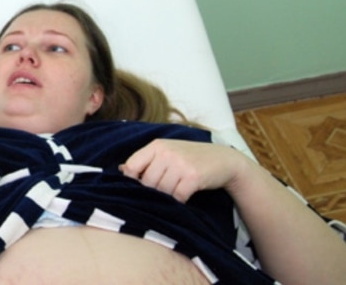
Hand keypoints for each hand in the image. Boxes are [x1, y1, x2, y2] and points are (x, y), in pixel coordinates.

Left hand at [121, 139, 248, 202]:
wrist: (224, 160)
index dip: (132, 181)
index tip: (140, 187)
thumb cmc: (191, 157)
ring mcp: (180, 164)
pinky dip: (179, 200)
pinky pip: (177, 196)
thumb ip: (146, 160)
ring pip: (161, 191)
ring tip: (175, 191)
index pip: (131, 166)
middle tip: (164, 191)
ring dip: (167, 197)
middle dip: (153, 191)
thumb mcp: (167, 152)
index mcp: (156, 145)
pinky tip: (184, 196)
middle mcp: (167, 152)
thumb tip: (121, 170)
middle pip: (146, 182)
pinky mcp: (193, 177)